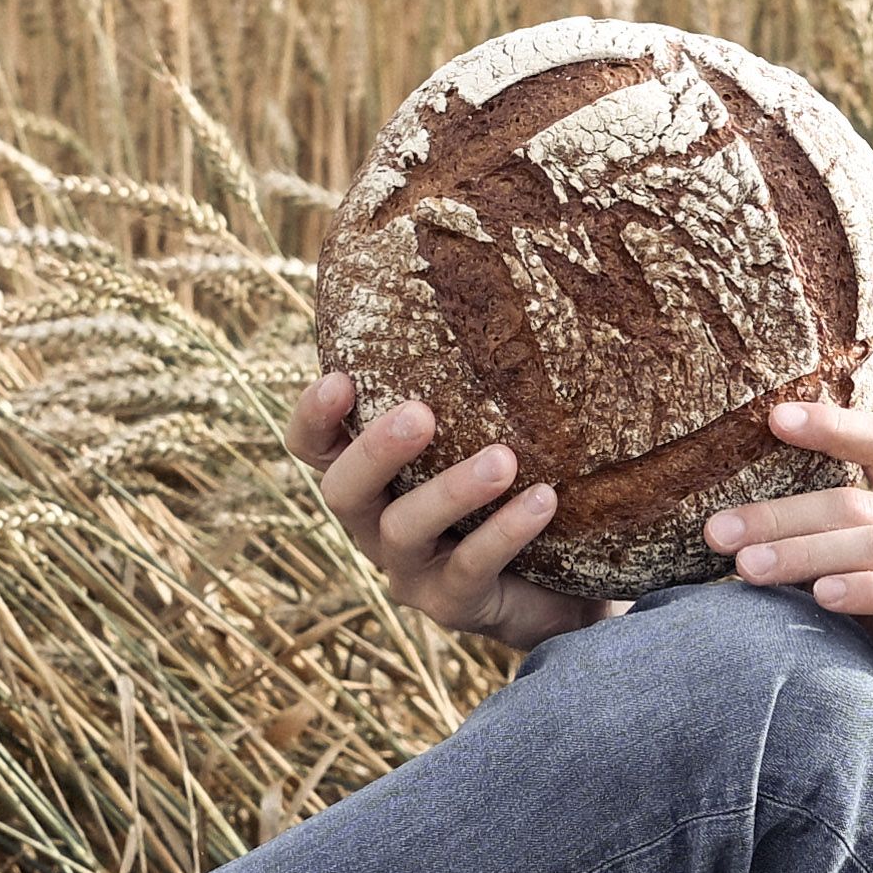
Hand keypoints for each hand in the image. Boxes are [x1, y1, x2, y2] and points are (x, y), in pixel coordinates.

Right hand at [294, 371, 599, 647]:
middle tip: (420, 414)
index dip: (313, 416)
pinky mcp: (454, 605)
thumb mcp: (479, 433)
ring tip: (503, 459)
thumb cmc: (509, 489)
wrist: (559, 585)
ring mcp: (409, 570)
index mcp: (369, 476)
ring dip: (451, 491)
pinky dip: (505, 532)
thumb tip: (501, 267)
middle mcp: (374, 522)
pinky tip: (544, 500)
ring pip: (406, 530)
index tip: (339, 377)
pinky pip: (472, 568)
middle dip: (376, 450)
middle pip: (343, 490)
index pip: (314, 447)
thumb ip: (468, 382)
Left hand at [718, 394, 872, 749]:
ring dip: (804, 554)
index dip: (831, 424)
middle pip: (855, 503)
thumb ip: (823, 548)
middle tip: (718, 533)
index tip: (773, 417)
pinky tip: (823, 597)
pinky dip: (866, 591)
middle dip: (779, 516)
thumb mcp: (862, 578)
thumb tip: (732, 533)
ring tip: (748, 569)